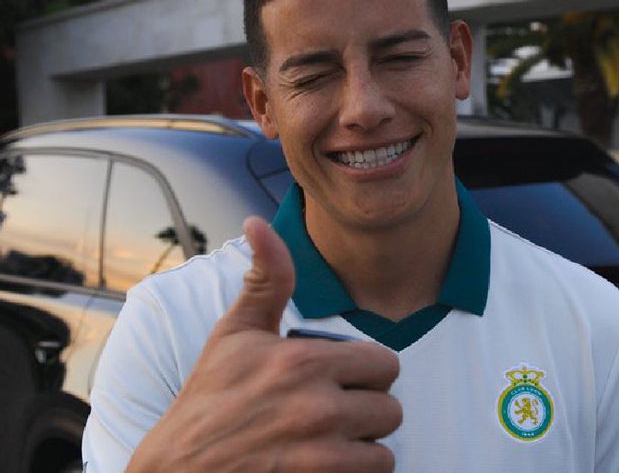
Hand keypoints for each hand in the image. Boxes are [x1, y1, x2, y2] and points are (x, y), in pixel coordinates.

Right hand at [127, 216, 401, 471]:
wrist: (177, 470)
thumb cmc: (208, 400)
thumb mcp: (234, 334)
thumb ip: (264, 279)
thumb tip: (258, 221)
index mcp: (304, 362)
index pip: (386, 364)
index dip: (365, 372)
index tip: (340, 380)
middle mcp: (317, 407)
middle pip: (391, 408)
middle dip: (366, 410)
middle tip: (332, 414)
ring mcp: (320, 455)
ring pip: (385, 448)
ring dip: (363, 447)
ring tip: (328, 441)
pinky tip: (325, 465)